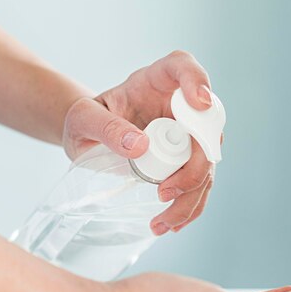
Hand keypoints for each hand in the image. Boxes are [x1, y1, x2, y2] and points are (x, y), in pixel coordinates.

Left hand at [63, 51, 216, 234]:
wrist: (88, 137)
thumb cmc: (85, 119)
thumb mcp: (83, 118)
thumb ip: (106, 127)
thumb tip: (140, 146)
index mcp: (156, 80)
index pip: (182, 67)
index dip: (197, 81)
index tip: (199, 103)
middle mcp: (179, 105)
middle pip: (206, 127)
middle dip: (195, 164)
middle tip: (165, 191)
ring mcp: (187, 133)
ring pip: (207, 162)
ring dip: (192, 195)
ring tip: (162, 221)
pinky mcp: (186, 160)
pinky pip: (199, 184)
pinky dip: (190, 207)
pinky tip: (171, 224)